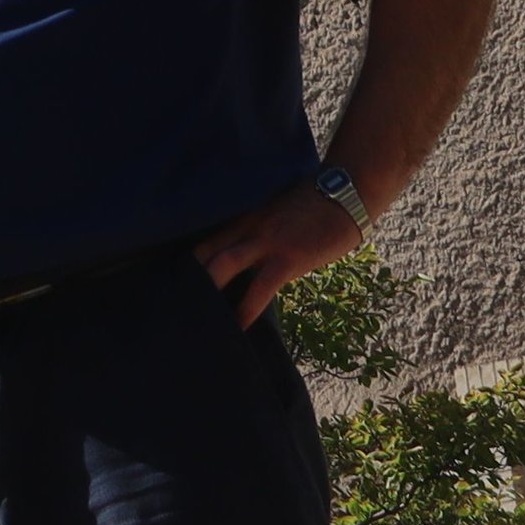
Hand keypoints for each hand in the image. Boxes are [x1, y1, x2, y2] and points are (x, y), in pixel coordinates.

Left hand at [193, 180, 367, 328]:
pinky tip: (238, 328)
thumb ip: (259, 230)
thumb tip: (249, 253)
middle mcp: (248, 228)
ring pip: (222, 266)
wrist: (345, 195)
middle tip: (180, 308)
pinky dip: (245, 311)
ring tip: (200, 322)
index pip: (206, 241)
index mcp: (245, 218)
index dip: (189, 264)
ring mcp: (265, 242)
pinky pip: (259, 289)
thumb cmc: (316, 205)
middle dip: (189, 281)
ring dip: (209, 295)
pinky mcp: (286, 259)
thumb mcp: (278, 212)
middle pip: (204, 253)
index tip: (179, 286)